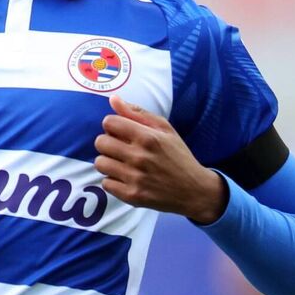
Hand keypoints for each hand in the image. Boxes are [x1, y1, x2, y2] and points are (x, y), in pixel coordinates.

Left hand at [94, 94, 226, 223]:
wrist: (194, 190)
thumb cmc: (178, 156)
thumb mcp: (165, 129)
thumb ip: (137, 113)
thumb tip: (113, 99)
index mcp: (148, 137)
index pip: (109, 122)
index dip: (112, 125)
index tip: (120, 131)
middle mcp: (140, 157)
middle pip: (100, 142)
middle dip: (108, 142)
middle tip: (120, 148)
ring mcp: (135, 178)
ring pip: (100, 163)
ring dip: (108, 161)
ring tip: (121, 163)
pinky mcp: (132, 196)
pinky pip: (105, 183)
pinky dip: (113, 180)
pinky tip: (125, 178)